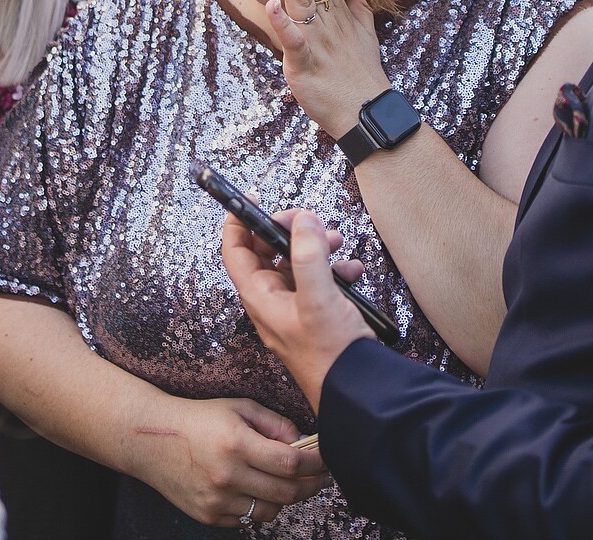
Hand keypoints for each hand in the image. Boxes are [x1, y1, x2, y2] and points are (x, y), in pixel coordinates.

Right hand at [132, 394, 330, 526]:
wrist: (151, 439)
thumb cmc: (200, 419)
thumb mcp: (239, 408)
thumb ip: (275, 424)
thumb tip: (303, 443)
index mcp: (237, 443)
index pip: (291, 462)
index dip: (316, 464)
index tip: (327, 461)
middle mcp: (228, 475)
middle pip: (286, 492)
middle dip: (311, 486)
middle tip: (320, 478)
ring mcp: (217, 500)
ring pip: (269, 511)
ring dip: (284, 499)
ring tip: (284, 483)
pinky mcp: (208, 515)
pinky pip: (247, 520)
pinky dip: (256, 507)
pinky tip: (253, 489)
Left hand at [223, 210, 374, 412]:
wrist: (356, 392)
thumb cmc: (331, 355)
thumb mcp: (318, 299)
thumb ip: (308, 255)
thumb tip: (303, 220)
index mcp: (261, 299)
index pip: (236, 252)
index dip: (237, 222)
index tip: (248, 198)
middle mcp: (273, 304)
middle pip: (267, 254)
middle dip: (288, 231)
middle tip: (309, 221)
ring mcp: (294, 311)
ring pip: (296, 266)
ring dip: (314, 249)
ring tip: (337, 242)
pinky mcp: (316, 318)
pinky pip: (318, 283)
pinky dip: (333, 270)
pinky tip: (352, 271)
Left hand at [265, 0, 391, 137]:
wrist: (367, 112)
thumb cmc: (362, 73)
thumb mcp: (365, 32)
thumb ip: (362, 4)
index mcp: (338, 13)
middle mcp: (328, 21)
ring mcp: (318, 40)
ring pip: (303, 1)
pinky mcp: (306, 63)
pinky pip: (294, 42)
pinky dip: (283, 25)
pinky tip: (271, 6)